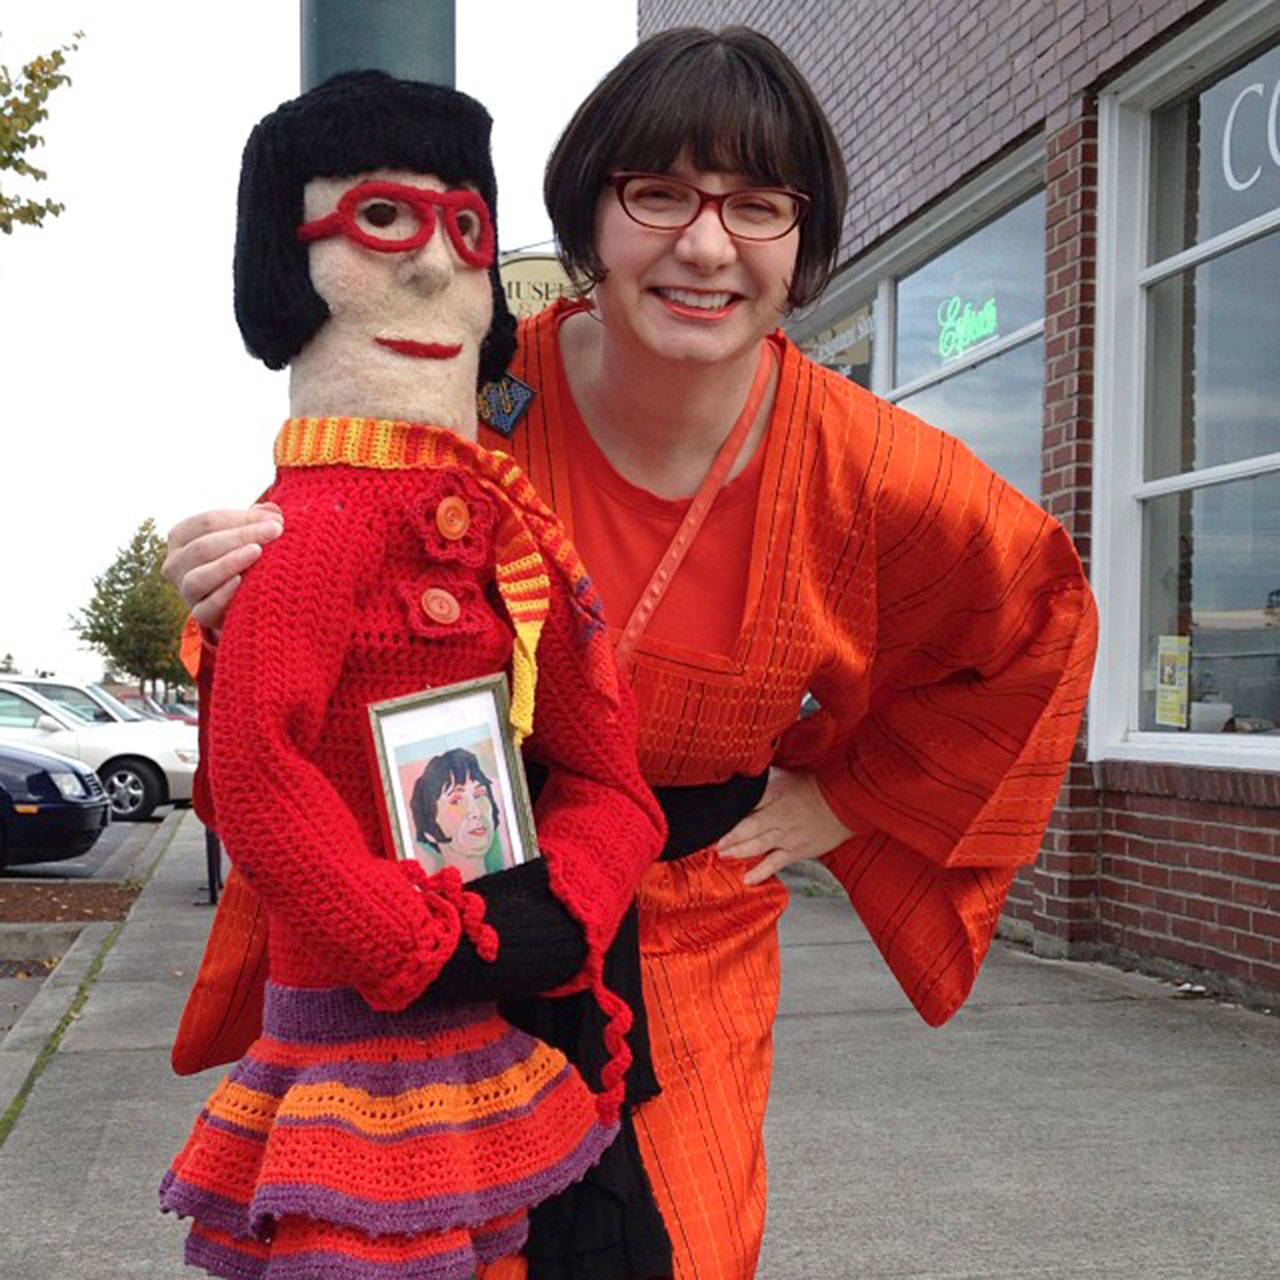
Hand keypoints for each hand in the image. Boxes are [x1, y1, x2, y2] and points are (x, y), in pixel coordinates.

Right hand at [162, 505, 283, 628]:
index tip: (276, 519)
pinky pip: (206, 607)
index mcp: (181, 536)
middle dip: (242, 536)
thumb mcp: (244, 535)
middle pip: (203, 547)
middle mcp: (175, 563)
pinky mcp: (200, 614)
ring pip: (199, 577)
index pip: (207, 522)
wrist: (237, 597)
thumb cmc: (239, 556)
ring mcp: (185, 591)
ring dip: (229, 562)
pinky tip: (241, 582)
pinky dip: (223, 594)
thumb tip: (272, 511)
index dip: (242, 518)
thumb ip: (255, 520)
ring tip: (258, 551)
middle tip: (276, 531)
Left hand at [717, 767, 853, 885]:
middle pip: (748, 826)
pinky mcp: (795, 851)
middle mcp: (778, 815)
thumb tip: (738, 774)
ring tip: (722, 855)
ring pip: (757, 845)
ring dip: (738, 851)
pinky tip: (747, 879)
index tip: (712, 815)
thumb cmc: (813, 787)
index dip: (728, 810)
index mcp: (774, 793)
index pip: (746, 801)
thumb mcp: (784, 775)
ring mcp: (787, 835)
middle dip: (728, 835)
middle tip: (711, 842)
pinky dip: (760, 873)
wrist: (844, 803)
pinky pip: (774, 863)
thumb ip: (761, 780)